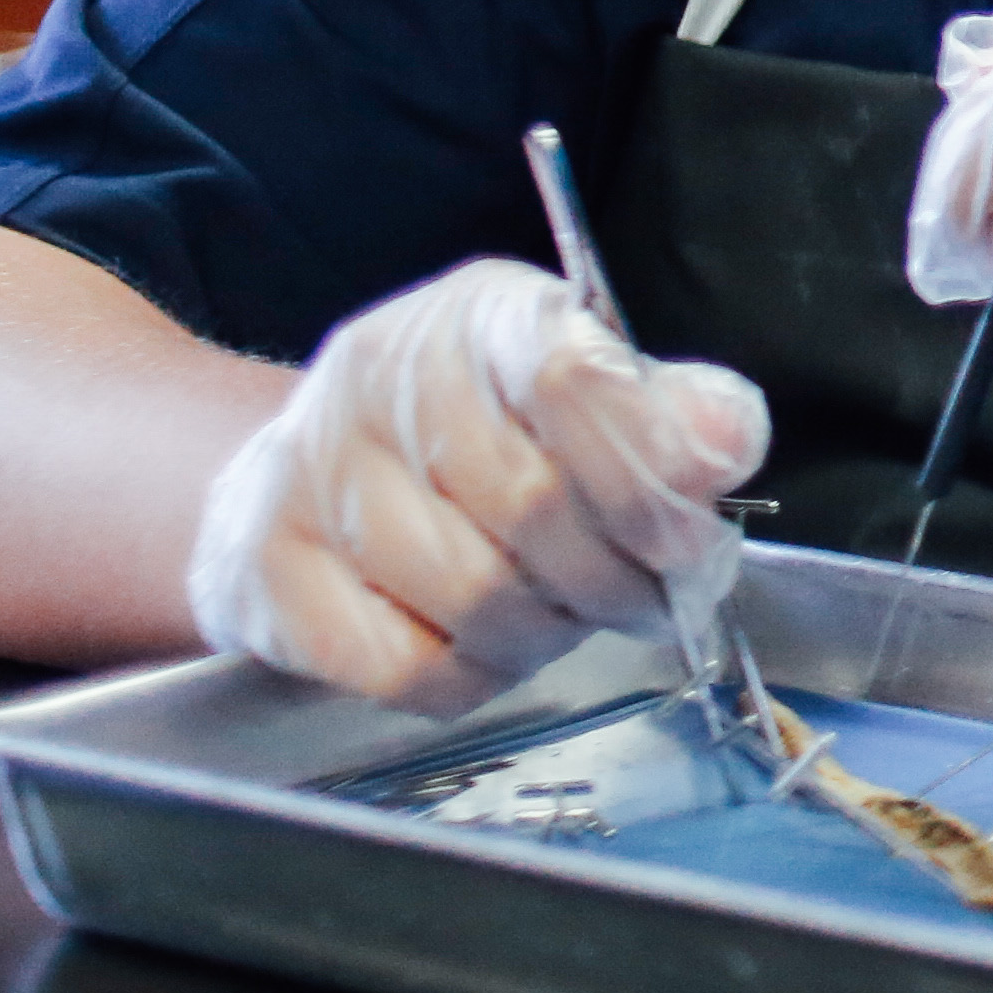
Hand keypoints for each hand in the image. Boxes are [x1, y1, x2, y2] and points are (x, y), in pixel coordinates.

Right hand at [180, 256, 766, 714]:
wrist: (307, 478)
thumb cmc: (472, 437)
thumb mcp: (581, 390)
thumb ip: (665, 412)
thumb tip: (726, 441)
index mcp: (480, 316)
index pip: (573, 378)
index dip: (649, 474)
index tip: (689, 535)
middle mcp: (380, 377)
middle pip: (531, 504)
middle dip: (615, 576)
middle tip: (643, 596)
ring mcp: (309, 474)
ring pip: (474, 597)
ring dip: (549, 632)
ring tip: (563, 615)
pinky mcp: (266, 572)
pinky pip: (405, 666)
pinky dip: (473, 676)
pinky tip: (486, 647)